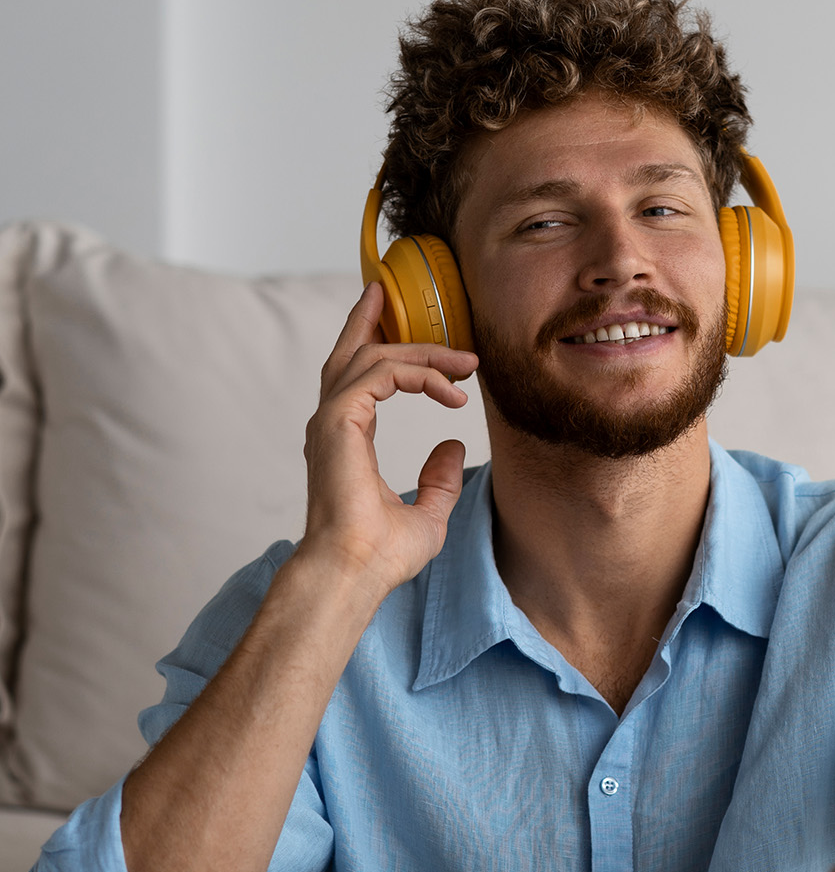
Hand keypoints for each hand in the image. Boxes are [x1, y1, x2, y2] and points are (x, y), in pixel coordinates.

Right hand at [300, 281, 479, 596]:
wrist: (354, 571)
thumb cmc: (380, 556)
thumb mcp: (427, 515)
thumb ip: (439, 481)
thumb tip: (453, 446)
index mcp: (346, 442)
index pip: (362, 382)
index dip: (400, 361)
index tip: (452, 369)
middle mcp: (334, 424)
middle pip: (352, 354)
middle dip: (377, 321)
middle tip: (407, 300)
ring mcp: (332, 419)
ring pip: (373, 356)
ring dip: (421, 349)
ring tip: (464, 359)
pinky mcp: (340, 420)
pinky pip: (383, 373)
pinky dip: (420, 373)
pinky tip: (452, 392)